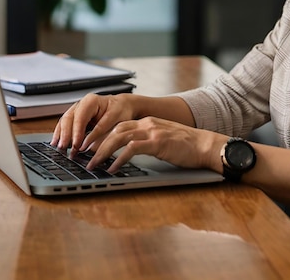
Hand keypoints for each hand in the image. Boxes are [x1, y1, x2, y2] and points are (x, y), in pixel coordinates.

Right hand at [51, 92, 136, 157]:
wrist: (123, 106)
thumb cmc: (120, 110)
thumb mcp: (115, 120)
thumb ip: (100, 132)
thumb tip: (86, 145)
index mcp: (91, 101)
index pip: (80, 117)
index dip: (76, 132)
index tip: (75, 145)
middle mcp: (81, 104)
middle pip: (68, 118)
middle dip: (65, 135)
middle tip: (64, 149)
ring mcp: (77, 110)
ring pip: (64, 121)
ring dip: (61, 135)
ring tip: (59, 149)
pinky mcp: (76, 117)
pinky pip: (65, 124)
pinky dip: (61, 134)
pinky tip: (57, 143)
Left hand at [81, 116, 226, 173]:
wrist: (206, 145)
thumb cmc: (187, 147)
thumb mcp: (163, 140)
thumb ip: (147, 142)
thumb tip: (128, 153)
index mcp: (148, 122)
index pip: (119, 126)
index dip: (102, 136)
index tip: (89, 148)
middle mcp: (148, 123)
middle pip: (115, 129)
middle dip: (96, 143)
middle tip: (83, 156)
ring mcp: (153, 131)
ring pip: (119, 137)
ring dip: (103, 151)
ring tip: (92, 164)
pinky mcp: (158, 142)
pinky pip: (133, 148)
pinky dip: (120, 158)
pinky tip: (113, 168)